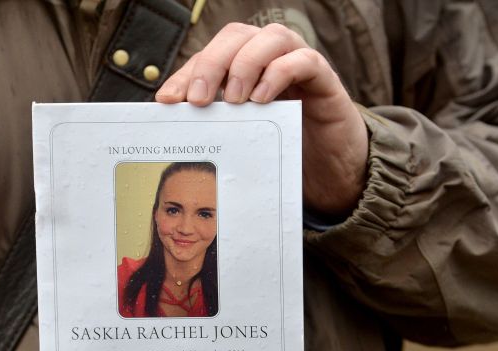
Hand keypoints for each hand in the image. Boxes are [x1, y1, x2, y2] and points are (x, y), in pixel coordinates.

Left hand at [156, 23, 368, 215]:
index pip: (209, 56)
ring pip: (270, 38)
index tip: (166, 100)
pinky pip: (303, 60)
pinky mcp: (323, 77)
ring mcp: (297, 61)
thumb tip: (174, 123)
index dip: (186, 74)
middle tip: (198, 99)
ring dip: (245, 64)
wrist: (331, 165)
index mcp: (244, 65)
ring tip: (234, 99)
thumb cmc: (282, 144)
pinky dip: (280, 72)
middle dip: (211, 64)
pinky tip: (263, 98)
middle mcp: (269, 55)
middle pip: (236, 37)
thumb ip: (216, 122)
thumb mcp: (241, 133)